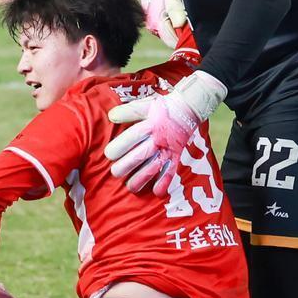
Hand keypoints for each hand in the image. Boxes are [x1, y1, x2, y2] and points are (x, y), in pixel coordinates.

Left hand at [104, 70, 225, 194]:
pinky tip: (156, 193)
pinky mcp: (176, 156)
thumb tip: (111, 116)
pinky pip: (171, 171)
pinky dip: (165, 183)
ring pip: (154, 167)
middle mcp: (159, 139)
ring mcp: (168, 149)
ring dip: (141, 179)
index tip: (109, 155)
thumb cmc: (162, 108)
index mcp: (150, 124)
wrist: (188, 110)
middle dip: (126, 166)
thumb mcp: (146, 104)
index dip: (120, 147)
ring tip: (130, 187)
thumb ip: (128, 111)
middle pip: (141, 155)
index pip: (133, 137)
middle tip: (115, 173)